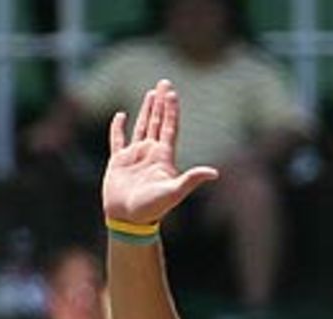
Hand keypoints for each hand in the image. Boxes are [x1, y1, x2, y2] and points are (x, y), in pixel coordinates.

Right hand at [103, 79, 218, 228]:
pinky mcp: (118, 163)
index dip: (172, 110)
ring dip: (147, 110)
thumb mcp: (173, 193)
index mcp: (163, 157)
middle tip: (164, 83)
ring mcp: (134, 157)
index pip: (170, 127)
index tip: (172, 93)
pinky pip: (118, 140)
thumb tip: (214, 173)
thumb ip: (191, 180)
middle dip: (161, 103)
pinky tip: (121, 116)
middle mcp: (150, 154)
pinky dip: (118, 127)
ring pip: (142, 127)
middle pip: (158, 122)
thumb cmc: (151, 209)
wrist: (128, 221)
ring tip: (151, 93)